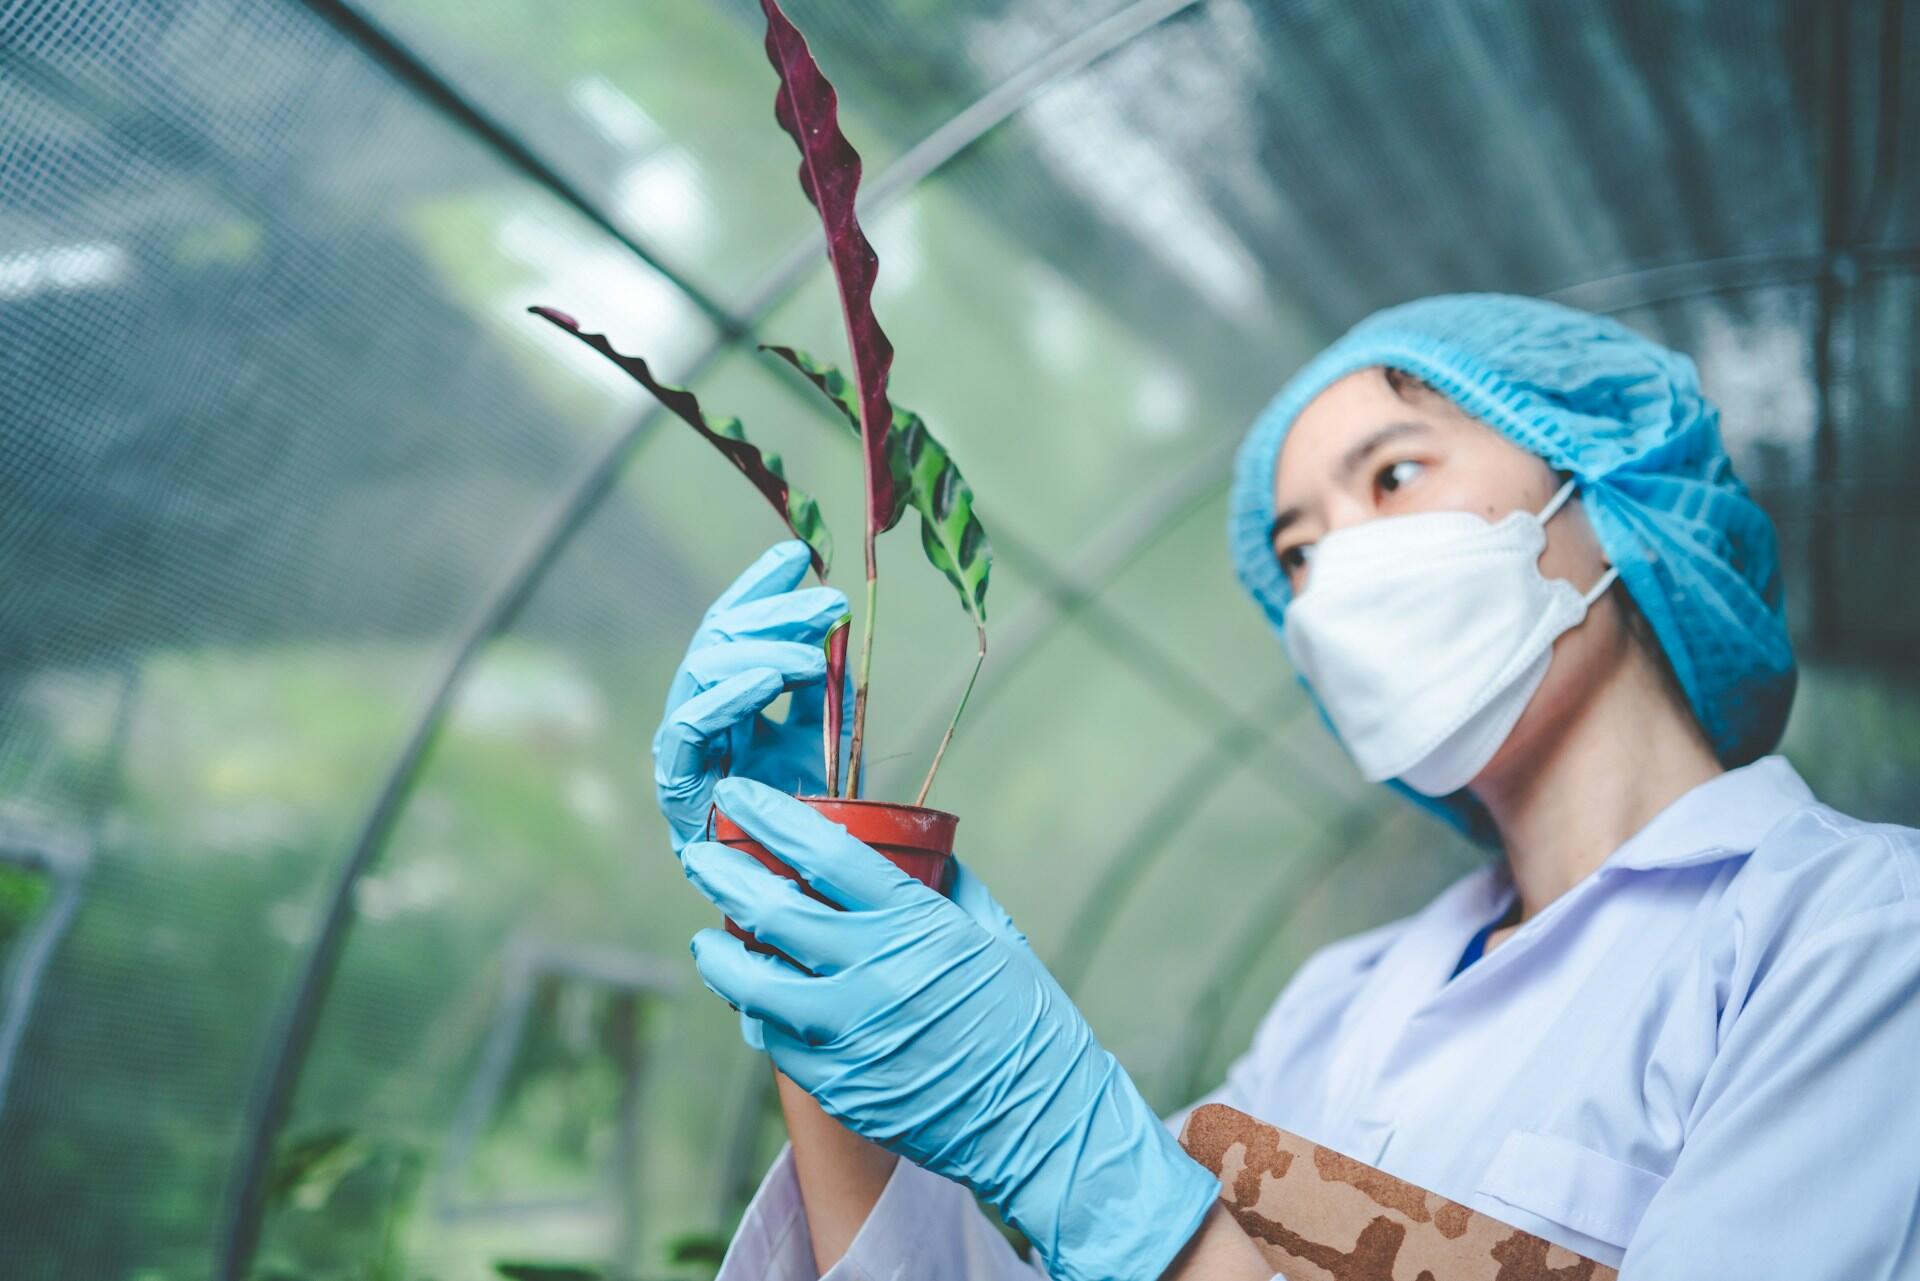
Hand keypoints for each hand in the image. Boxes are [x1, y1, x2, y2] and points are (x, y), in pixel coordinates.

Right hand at [652, 540, 851, 854]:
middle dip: (772, 612)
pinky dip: (728, 697)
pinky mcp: (676, 787)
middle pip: (718, 641)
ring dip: (760, 651)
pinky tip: (770, 679)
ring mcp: (683, 751)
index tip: (796, 554)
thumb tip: (833, 625)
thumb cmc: (806, 824)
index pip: (733, 629)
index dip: (757, 588)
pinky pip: (688, 728)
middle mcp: (699, 720)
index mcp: (729, 704)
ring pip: (701, 672)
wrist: (795, 897)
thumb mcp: (824, 741)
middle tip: (830, 603)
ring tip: (814, 656)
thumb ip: (821, 689)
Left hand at [680, 777, 1220, 1280]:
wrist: (1045, 1123)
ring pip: (752, 984)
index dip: (771, 818)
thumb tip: (919, 851)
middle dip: (722, 874)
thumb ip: (948, 888)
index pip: (825, 853)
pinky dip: (757, 1014)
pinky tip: (752, 1000)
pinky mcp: (840, 1087)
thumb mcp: (996, 935)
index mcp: (916, 923)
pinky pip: (775, 1041)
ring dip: (719, 955)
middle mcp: (875, 973)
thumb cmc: (1029, 1022)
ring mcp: (851, 1034)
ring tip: (708, 939)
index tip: (738, 797)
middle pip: (772, 910)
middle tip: (698, 856)